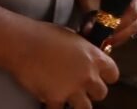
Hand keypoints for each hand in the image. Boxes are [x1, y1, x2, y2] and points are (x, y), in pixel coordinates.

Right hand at [0, 5, 118, 108]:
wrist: (23, 43)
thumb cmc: (45, 35)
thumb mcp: (73, 38)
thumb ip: (83, 52)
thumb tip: (85, 58)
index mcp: (94, 57)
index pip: (113, 74)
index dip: (106, 76)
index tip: (99, 77)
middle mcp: (87, 74)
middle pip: (101, 93)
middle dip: (91, 91)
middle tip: (80, 87)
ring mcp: (73, 88)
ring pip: (85, 107)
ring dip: (77, 103)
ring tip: (68, 97)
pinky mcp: (56, 98)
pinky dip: (54, 106)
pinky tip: (49, 100)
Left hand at [75, 0, 136, 49]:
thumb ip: (90, 9)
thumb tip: (90, 30)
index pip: (133, 11)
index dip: (120, 25)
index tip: (106, 34)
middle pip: (135, 21)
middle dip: (119, 35)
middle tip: (103, 43)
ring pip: (134, 27)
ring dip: (119, 38)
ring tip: (104, 44)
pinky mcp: (132, 12)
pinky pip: (129, 27)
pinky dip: (119, 35)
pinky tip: (107, 40)